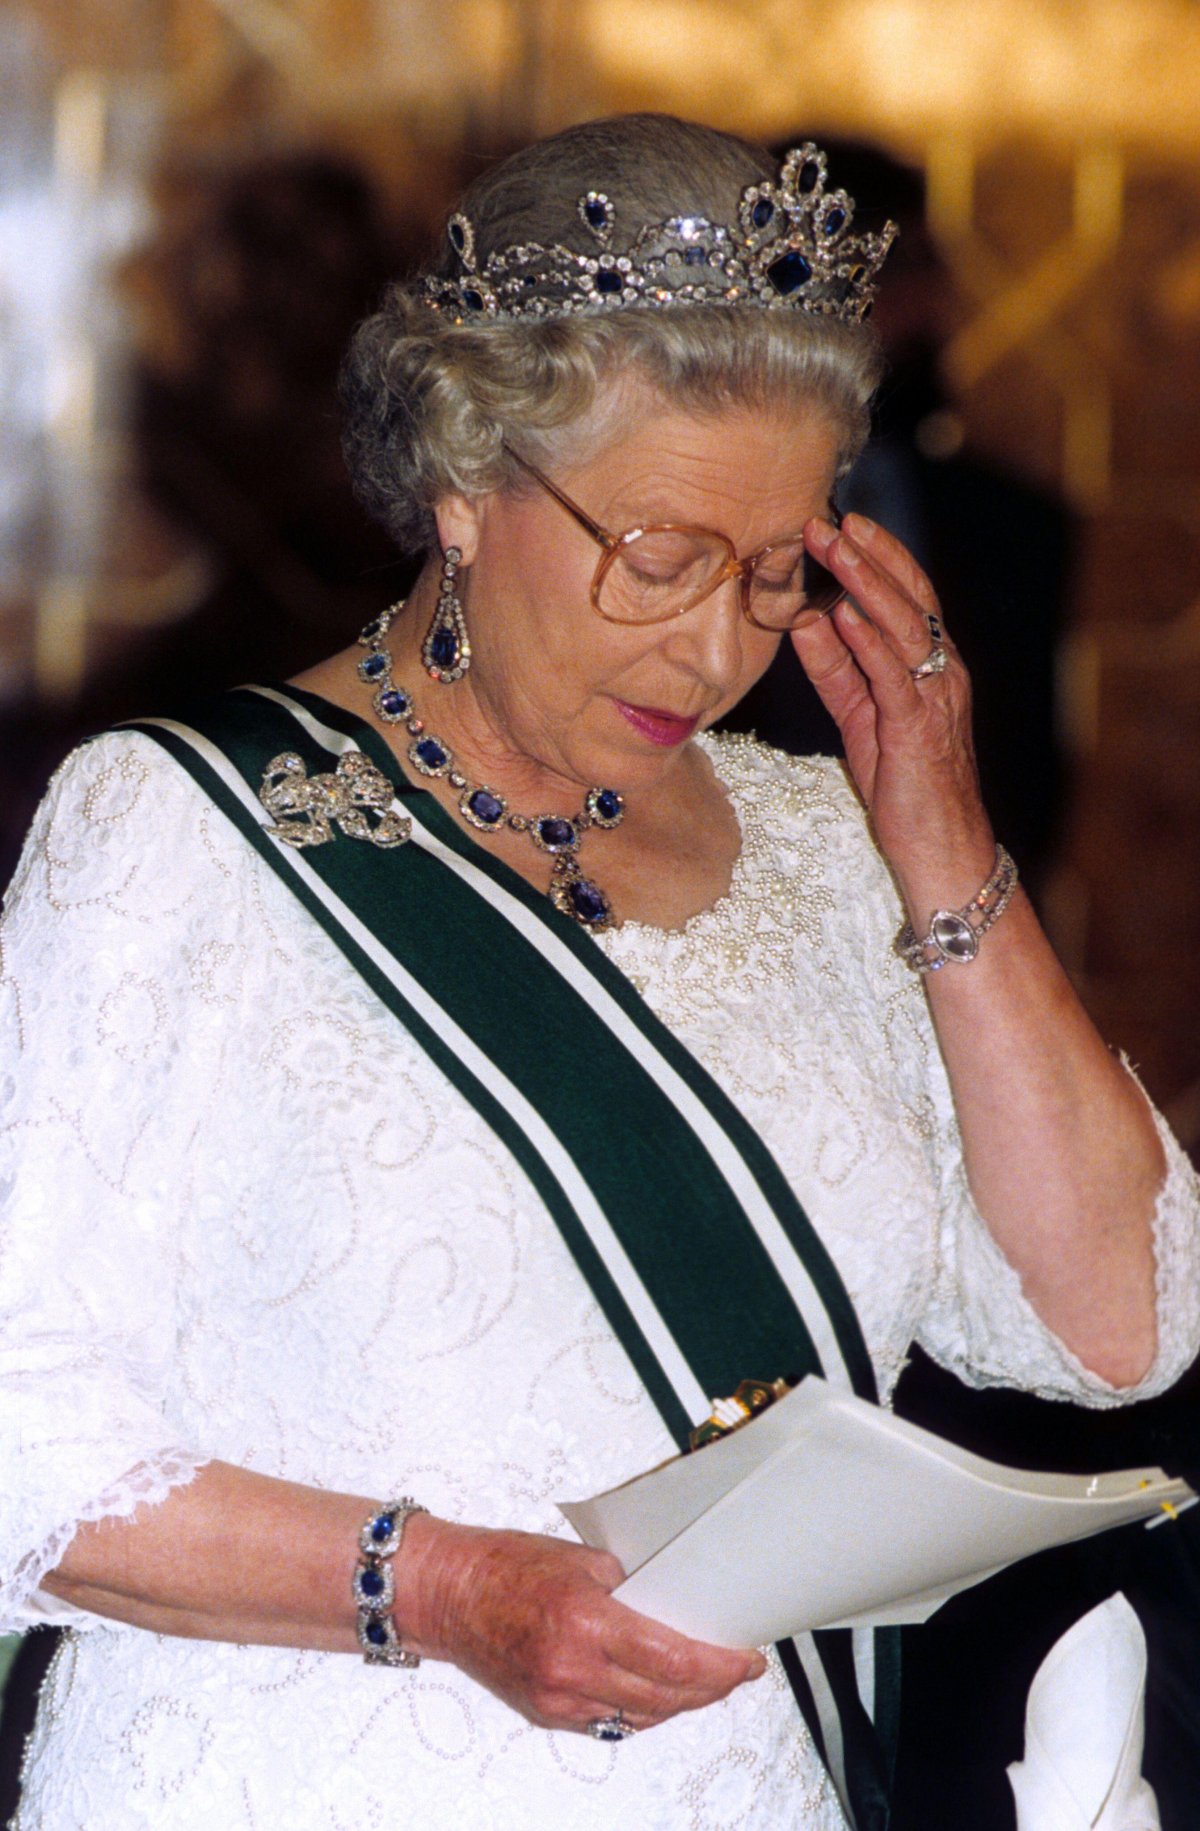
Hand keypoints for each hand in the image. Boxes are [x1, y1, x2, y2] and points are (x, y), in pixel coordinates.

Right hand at [400, 1517, 764, 1732]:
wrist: (446, 1594)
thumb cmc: (504, 1565)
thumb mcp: (579, 1559)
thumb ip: (627, 1586)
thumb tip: (673, 1605)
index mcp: (584, 1621)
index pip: (671, 1660)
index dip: (717, 1668)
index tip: (744, 1661)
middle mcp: (572, 1669)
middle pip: (665, 1698)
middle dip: (710, 1688)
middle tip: (735, 1670)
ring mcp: (558, 1699)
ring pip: (642, 1716)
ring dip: (679, 1702)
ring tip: (703, 1679)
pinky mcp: (548, 1713)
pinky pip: (610, 1722)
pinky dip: (640, 1709)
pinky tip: (656, 1690)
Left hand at [792, 514, 994, 903]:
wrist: (940, 847)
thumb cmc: (904, 785)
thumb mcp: (860, 716)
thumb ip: (835, 669)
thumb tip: (805, 620)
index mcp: (929, 664)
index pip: (907, 596)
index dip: (876, 556)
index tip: (841, 523)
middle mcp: (940, 671)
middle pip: (908, 598)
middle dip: (867, 556)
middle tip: (828, 520)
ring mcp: (934, 697)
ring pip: (902, 626)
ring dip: (866, 584)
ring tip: (835, 549)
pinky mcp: (918, 728)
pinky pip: (893, 676)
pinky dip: (869, 642)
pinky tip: (845, 615)